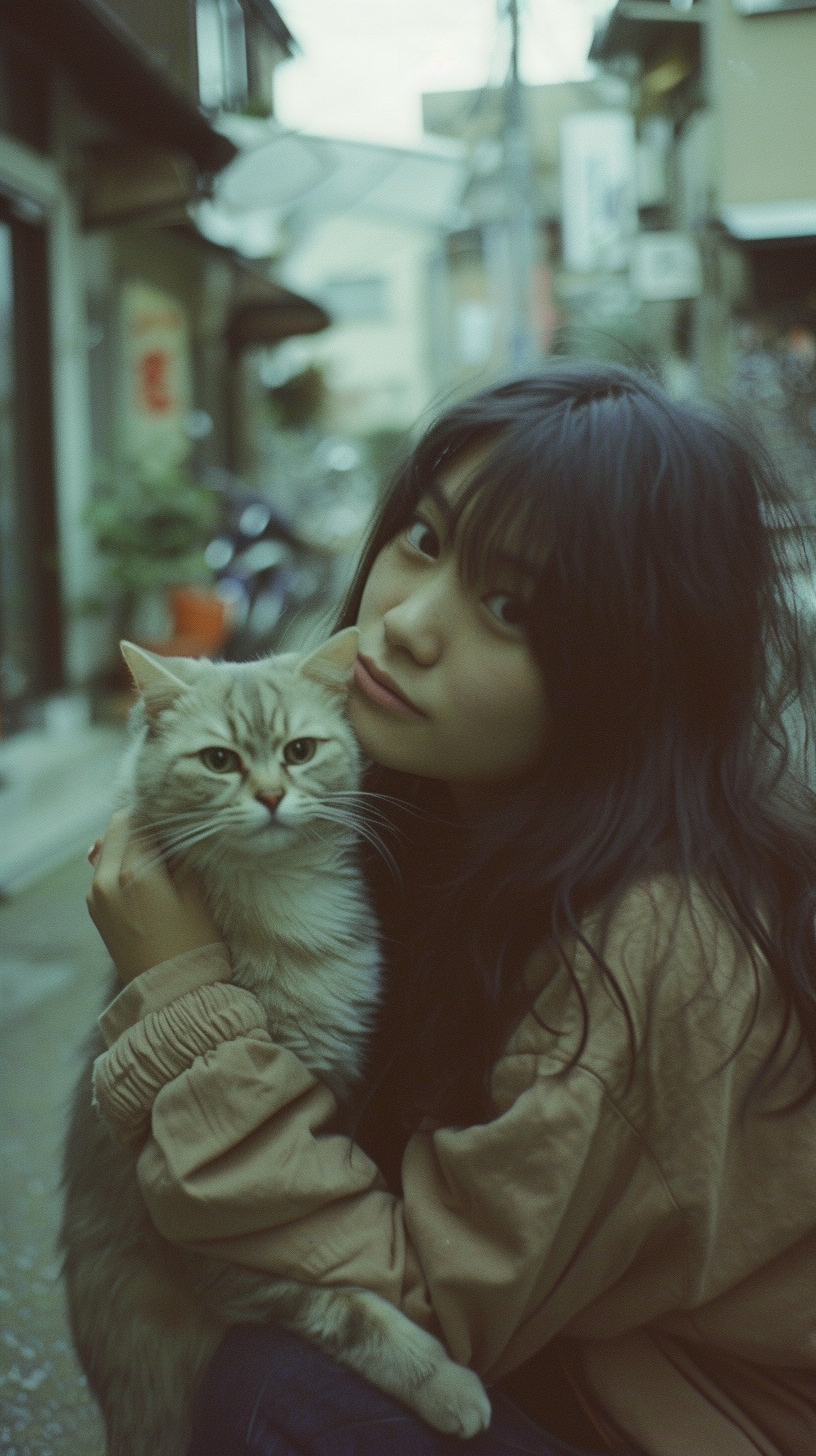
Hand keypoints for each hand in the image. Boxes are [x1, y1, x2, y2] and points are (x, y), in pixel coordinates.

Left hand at [87, 811, 221, 984]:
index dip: (158, 809)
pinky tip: (148, 869)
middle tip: (172, 824)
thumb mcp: (196, 893)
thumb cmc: (192, 945)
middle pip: (117, 829)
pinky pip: (105, 869)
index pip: (136, 819)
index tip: (178, 808)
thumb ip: (182, 853)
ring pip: (109, 847)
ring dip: (131, 840)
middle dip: (142, 822)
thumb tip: (177, 827)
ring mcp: (96, 896)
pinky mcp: (96, 910)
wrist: (170, 995)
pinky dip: (123, 860)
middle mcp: (104, 881)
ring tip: (162, 847)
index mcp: (130, 873)